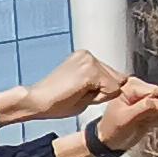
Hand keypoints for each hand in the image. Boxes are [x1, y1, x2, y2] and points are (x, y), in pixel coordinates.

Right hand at [0, 48, 122, 125]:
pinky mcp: (90, 71)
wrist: (37, 101)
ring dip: (100, 95)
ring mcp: (89, 61)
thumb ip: (101, 85)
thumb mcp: (84, 90)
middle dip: (104, 92)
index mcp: (85, 57)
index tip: (81, 93)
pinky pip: (110, 90)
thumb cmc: (56, 101)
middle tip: (78, 94)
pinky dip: (98, 98)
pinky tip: (78, 95)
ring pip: (115, 85)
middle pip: (117, 79)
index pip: (113, 76)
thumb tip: (120, 87)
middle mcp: (88, 55)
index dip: (102, 91)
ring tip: (77, 95)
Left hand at [84, 80, 157, 156]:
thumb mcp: (126, 119)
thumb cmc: (112, 128)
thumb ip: (145, 108)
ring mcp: (149, 96)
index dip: (154, 106)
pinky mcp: (155, 105)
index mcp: (131, 86)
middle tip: (144, 120)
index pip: (155, 91)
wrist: (111, 140)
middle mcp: (141, 87)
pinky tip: (151, 122)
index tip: (144, 116)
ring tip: (146, 121)